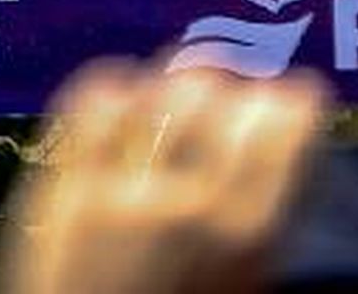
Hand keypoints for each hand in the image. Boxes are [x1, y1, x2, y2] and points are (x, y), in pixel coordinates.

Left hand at [0, 57, 329, 293]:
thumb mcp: (248, 283)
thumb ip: (264, 217)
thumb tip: (284, 143)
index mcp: (250, 238)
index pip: (287, 123)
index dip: (293, 101)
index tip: (292, 95)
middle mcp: (190, 205)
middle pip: (223, 92)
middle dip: (233, 89)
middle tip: (231, 102)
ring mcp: (122, 190)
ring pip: (163, 86)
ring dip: (178, 84)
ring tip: (180, 101)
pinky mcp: (65, 188)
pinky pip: (96, 99)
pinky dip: (116, 87)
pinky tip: (126, 101)